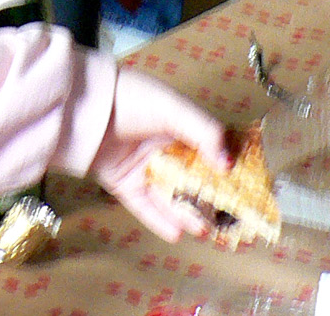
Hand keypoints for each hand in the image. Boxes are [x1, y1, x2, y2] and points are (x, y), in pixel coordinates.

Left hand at [88, 68, 230, 242]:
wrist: (86, 107)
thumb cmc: (132, 97)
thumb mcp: (174, 109)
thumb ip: (204, 132)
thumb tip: (229, 163)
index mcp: (180, 127)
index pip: (209, 151)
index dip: (225, 169)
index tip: (243, 187)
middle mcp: (164, 150)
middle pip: (191, 179)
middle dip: (208, 199)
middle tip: (226, 218)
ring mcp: (144, 169)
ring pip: (169, 196)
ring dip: (186, 214)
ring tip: (203, 228)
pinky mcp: (124, 185)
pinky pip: (145, 207)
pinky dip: (159, 221)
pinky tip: (176, 233)